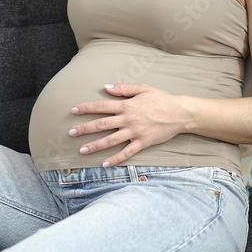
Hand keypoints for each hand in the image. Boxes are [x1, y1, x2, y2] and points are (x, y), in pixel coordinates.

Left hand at [68, 83, 188, 166]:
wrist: (180, 113)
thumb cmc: (161, 99)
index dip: (86, 108)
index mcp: (126, 105)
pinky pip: (126, 153)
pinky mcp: (142, 143)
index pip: (101, 106)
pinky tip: (105, 164)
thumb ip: (123, 89)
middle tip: (71, 133)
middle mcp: (127, 119)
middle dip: (84, 128)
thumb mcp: (143, 88)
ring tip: (82, 150)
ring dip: (95, 145)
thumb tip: (106, 87)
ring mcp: (134, 132)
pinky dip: (115, 159)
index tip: (73, 110)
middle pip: (101, 124)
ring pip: (110, 140)